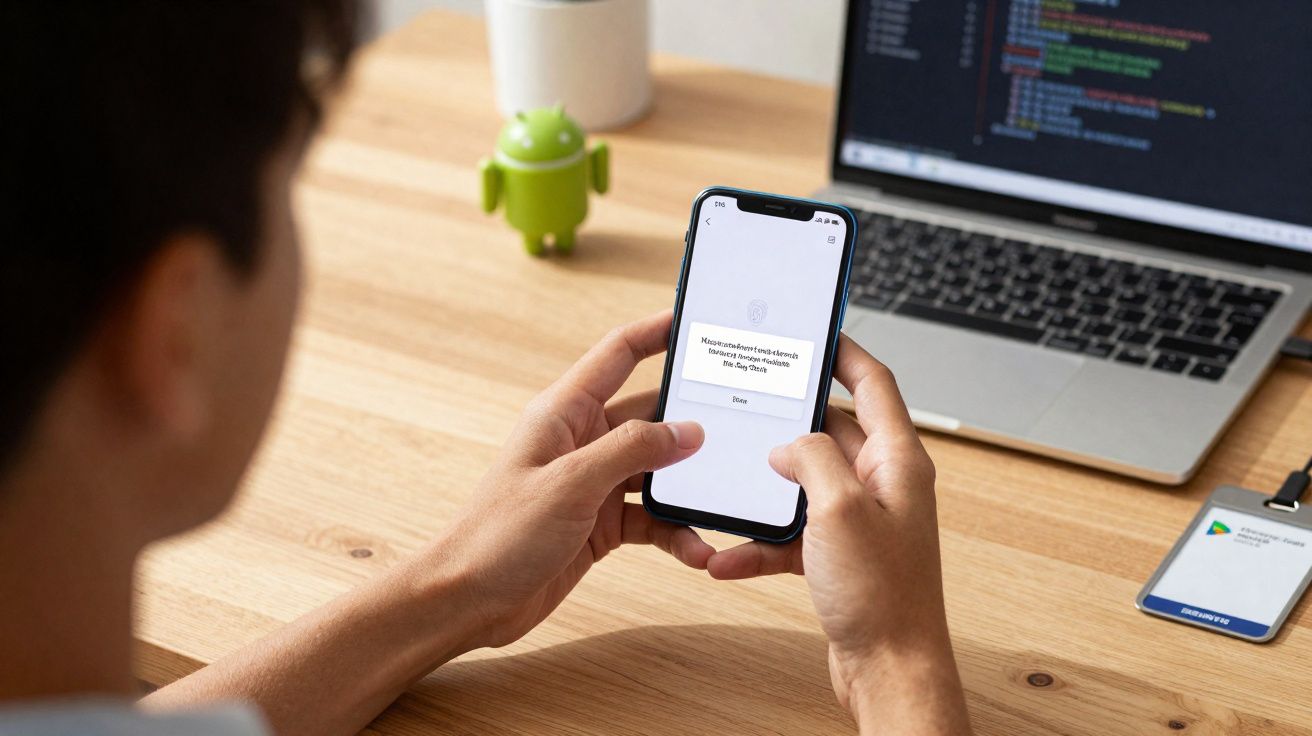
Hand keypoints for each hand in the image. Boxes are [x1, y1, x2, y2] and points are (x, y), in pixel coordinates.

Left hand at [436, 310, 711, 650]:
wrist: (469, 600)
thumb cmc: (499, 535)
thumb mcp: (571, 483)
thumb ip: (632, 450)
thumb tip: (688, 431)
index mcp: (564, 412)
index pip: (619, 353)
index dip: (658, 331)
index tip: (698, 318)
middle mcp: (582, 441)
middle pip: (651, 415)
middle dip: (693, 421)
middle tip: (741, 419)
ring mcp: (594, 482)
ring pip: (658, 471)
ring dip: (689, 488)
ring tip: (724, 500)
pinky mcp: (602, 522)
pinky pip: (653, 517)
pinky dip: (677, 531)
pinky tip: (697, 549)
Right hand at [706, 337, 969, 734]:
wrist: (889, 670)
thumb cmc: (881, 596)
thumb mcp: (838, 508)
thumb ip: (810, 458)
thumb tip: (788, 445)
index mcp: (896, 461)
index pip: (874, 384)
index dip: (845, 352)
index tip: (816, 331)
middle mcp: (883, 485)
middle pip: (832, 431)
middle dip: (789, 423)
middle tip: (754, 403)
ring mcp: (862, 521)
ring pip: (807, 485)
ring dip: (768, 490)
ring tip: (734, 485)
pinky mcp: (840, 556)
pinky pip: (793, 535)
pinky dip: (762, 542)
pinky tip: (730, 555)